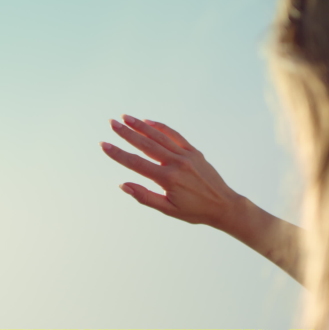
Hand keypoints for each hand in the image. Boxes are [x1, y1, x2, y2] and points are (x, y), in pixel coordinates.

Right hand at [101, 114, 243, 227]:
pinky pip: (175, 136)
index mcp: (168, 179)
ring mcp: (187, 155)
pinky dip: (161, 128)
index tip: (104, 144)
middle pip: (146, 144)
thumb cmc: (195, 211)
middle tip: (112, 122)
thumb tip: (123, 185)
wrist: (223, 205)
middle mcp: (176, 163)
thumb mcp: (168, 210)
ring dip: (142, 126)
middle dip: (127, 133)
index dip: (118, 154)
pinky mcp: (194, 152)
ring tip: (127, 118)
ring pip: (160, 137)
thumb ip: (145, 197)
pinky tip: (149, 122)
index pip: (137, 163)